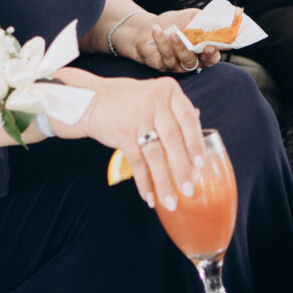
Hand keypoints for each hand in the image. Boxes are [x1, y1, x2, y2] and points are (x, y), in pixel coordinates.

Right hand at [52, 67, 205, 207]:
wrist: (91, 100)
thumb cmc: (129, 101)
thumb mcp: (155, 97)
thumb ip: (175, 114)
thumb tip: (199, 142)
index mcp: (169, 91)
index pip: (189, 120)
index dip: (196, 144)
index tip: (201, 165)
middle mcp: (155, 101)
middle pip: (174, 140)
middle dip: (182, 170)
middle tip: (189, 190)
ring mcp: (138, 117)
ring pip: (156, 155)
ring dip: (164, 182)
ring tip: (170, 201)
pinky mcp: (122, 133)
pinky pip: (137, 162)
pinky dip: (144, 182)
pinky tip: (150, 196)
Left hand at [113, 9, 220, 74]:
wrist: (147, 28)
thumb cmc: (171, 23)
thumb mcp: (190, 17)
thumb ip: (203, 19)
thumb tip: (217, 20)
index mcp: (201, 49)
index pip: (214, 55)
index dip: (216, 52)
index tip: (214, 45)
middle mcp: (192, 60)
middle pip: (203, 62)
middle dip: (205, 55)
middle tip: (204, 46)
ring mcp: (178, 65)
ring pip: (185, 60)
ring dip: (181, 46)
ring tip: (174, 33)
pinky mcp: (163, 65)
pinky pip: (166, 57)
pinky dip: (162, 42)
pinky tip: (157, 30)